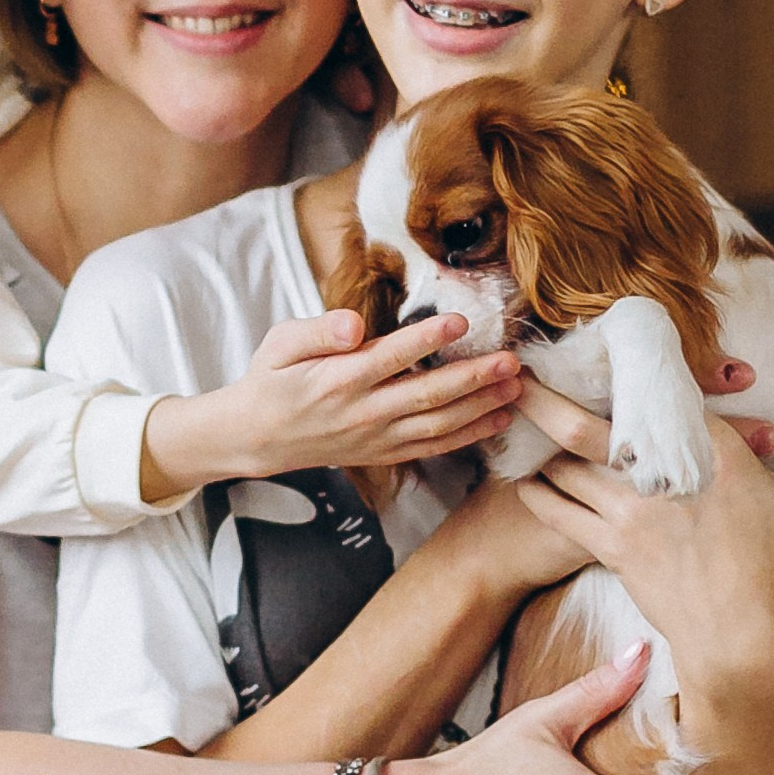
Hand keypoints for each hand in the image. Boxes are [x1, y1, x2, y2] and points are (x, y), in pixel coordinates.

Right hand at [146, 312, 524, 500]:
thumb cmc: (273, 379)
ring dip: (482, 406)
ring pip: (438, 425)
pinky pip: (434, 447)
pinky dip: (470, 436)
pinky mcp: (385, 453)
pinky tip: (499, 419)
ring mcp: (377, 438)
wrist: (257, 436)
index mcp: (337, 381)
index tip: (460, 321)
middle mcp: (362, 413)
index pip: (388, 358)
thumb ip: (318, 330)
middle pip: (426, 396)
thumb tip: (353, 324)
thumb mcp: (280, 344)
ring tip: (516, 386)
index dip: (426, 340)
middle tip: (511, 360)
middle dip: (473, 378)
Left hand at [514, 387, 773, 697]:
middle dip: (545, 394)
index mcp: (717, 450)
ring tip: (515, 417)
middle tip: (515, 372)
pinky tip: (523, 477)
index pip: (662, 392)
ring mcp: (632, 512)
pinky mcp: (613, 548)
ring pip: (563, 463)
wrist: (748, 645)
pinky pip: (557, 510)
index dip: (628, 371)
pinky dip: (536, 490)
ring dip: (537, 442)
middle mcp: (666, 474)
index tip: (600, 352)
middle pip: (585, 423)